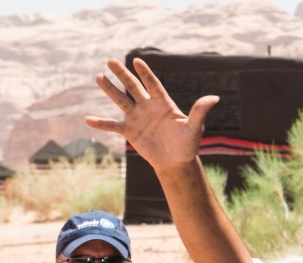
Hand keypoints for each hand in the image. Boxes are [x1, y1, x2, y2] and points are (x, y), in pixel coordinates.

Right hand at [85, 58, 218, 171]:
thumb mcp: (195, 128)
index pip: (153, 84)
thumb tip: (214, 98)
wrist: (176, 162)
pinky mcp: (130, 131)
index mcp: (163, 104)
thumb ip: (200, 112)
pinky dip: (101, 123)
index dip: (145, 73)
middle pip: (133, 87)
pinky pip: (113, 125)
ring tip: (98, 77)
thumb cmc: (188, 145)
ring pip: (121, 100)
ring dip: (110, 90)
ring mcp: (137, 118)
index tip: (136, 60)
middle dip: (122, 75)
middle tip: (109, 61)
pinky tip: (88, 120)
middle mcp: (148, 107)